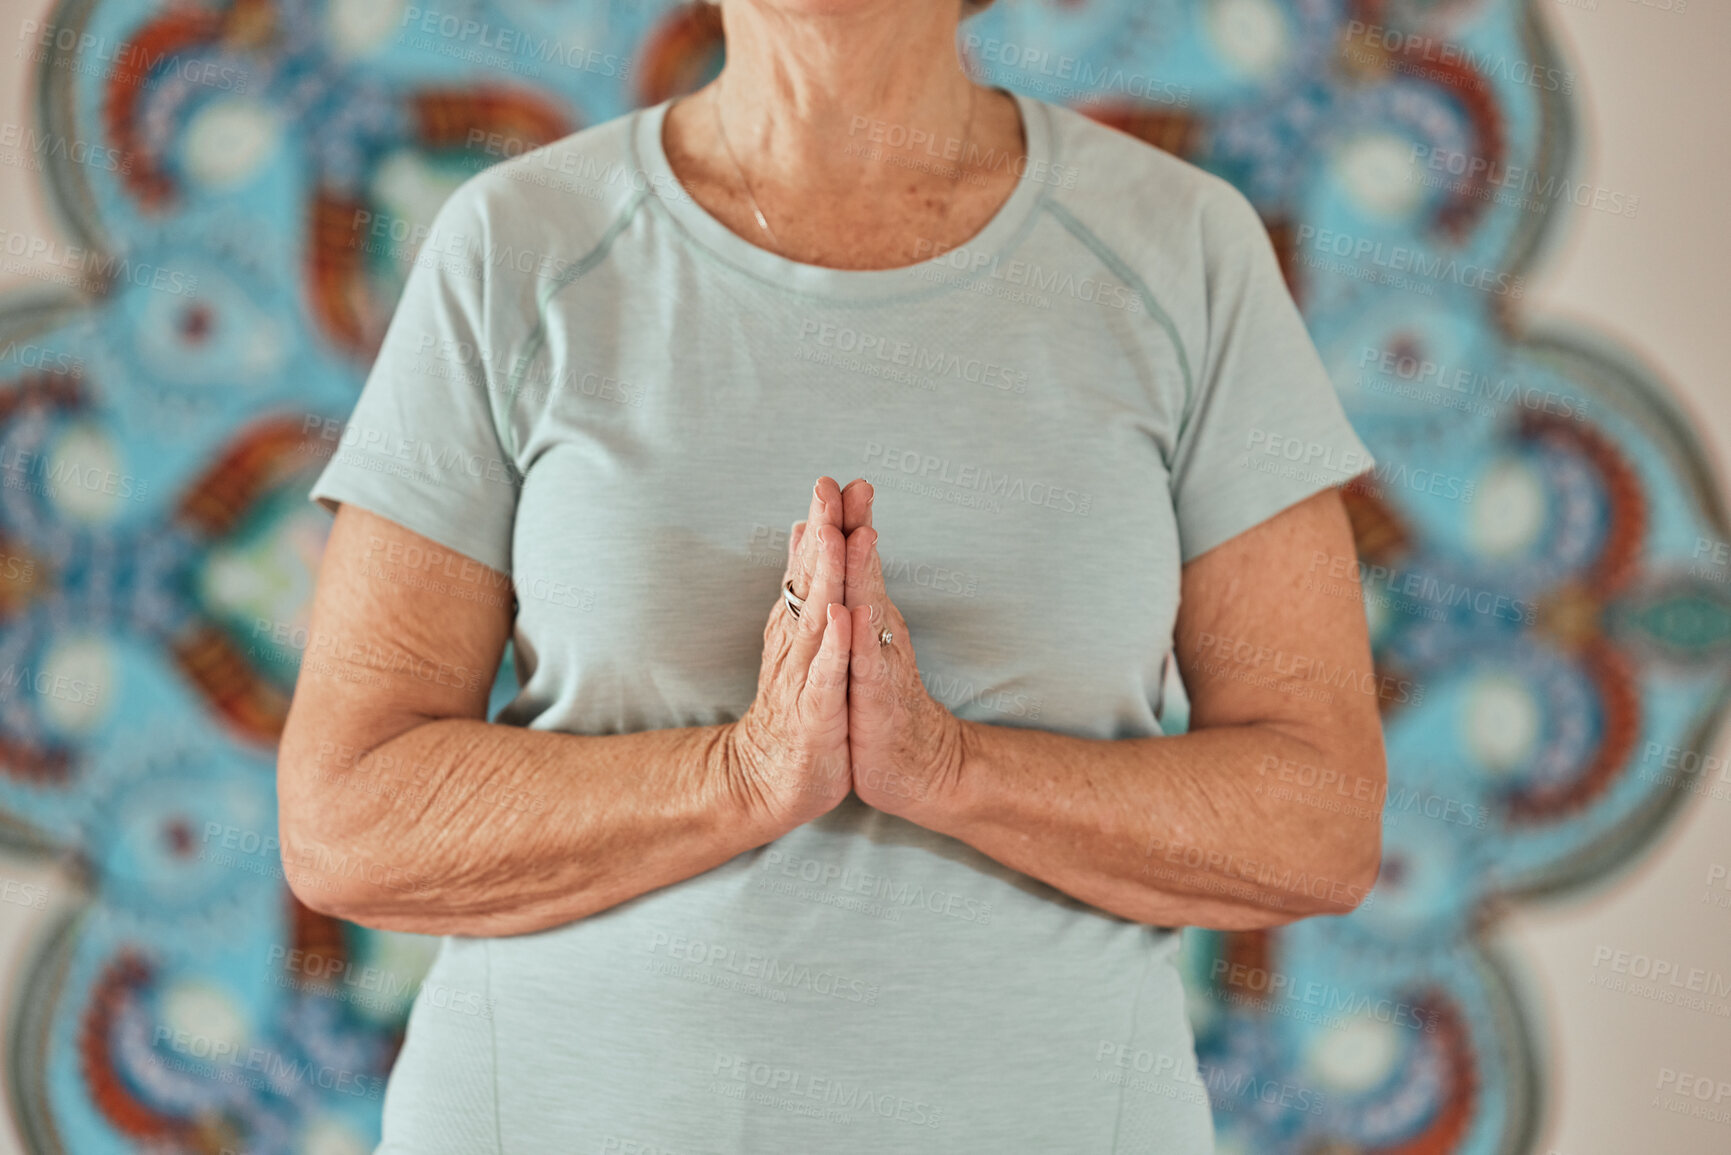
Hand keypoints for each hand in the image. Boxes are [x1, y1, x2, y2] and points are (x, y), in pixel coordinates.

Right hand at [725, 477, 852, 833]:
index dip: (820, 523)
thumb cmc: (795, 707)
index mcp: (798, 626)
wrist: (770, 779)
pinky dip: (835, 645)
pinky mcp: (816, 710)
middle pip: (809, 579)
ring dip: (825, 575)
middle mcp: (797, 643)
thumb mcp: (802, 641)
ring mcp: (805, 675)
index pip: (809, 567)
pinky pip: (827, 673)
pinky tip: (842, 616)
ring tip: (833, 533)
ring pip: (817, 616)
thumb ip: (802, 586)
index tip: (831, 480)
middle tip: (826, 487)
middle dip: (821, 532)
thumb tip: (803, 532)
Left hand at [837, 479, 967, 818]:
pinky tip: (854, 616)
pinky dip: (860, 640)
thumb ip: (851, 597)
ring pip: (871, 610)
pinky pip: (867, 666)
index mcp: (868, 617)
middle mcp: (879, 633)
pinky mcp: (877, 700)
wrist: (913, 766)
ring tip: (859, 534)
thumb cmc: (879, 701)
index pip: (855, 563)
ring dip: (866, 572)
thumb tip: (839, 553)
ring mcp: (881, 664)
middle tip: (850, 486)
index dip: (846, 521)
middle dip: (856, 528)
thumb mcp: (861, 643)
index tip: (836, 479)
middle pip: (866, 572)